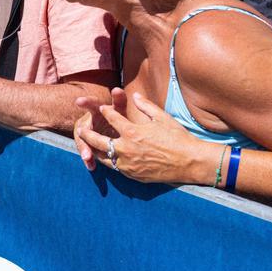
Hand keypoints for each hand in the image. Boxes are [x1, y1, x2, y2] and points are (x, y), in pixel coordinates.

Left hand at [77, 91, 220, 184]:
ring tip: (88, 147)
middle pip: (98, 141)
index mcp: (132, 132)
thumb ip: (145, 105)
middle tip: (80, 130)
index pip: (111, 118)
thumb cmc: (178, 138)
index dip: (105, 111)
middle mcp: (127, 148)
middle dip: (87, 134)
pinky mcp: (133, 175)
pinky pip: (116, 168)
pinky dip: (109, 162)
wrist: (191, 162)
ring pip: (104, 157)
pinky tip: (106, 159)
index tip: (102, 108)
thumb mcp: (162, 117)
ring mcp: (129, 164)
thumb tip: (135, 95)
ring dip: (95, 151)